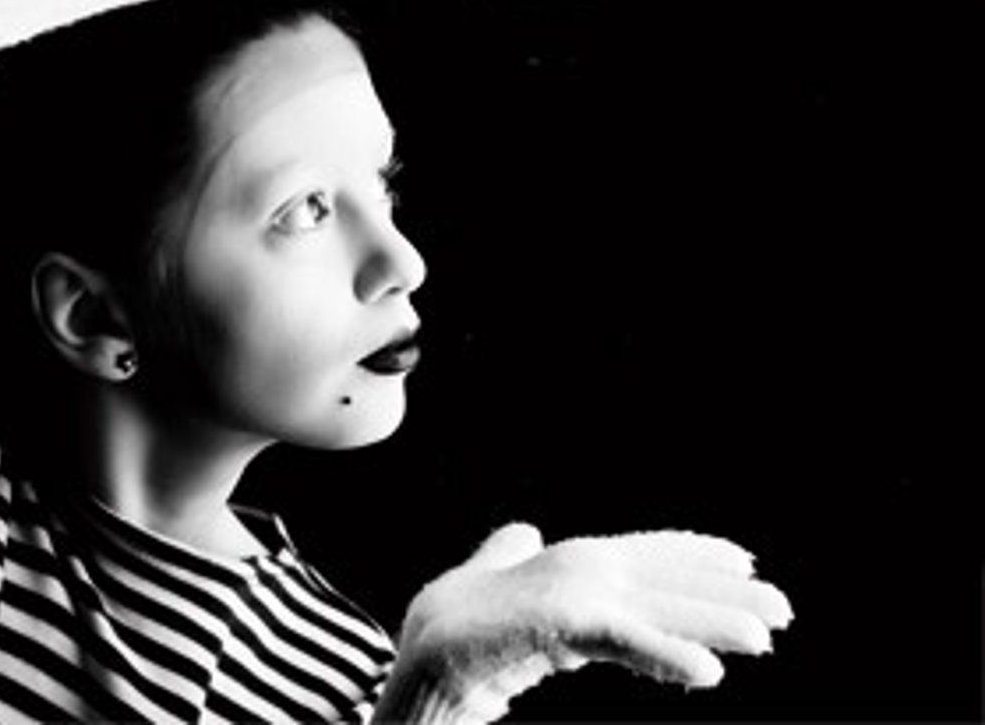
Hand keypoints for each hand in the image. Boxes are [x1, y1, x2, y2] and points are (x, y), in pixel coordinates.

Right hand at [390, 524, 792, 722]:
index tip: (747, 565)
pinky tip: (706, 675)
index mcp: (575, 562)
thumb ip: (511, 556)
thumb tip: (525, 532)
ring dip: (715, 621)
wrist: (423, 650)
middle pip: (669, 581)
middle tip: (784, 612)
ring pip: (661, 610)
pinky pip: (625, 640)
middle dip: (728, 594)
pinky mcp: (560, 624)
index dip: (698, 557)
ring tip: (766, 638)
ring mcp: (575, 593)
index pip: (651, 555)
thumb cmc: (457, 625)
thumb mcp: (495, 583)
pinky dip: (666, 654)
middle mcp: (583, 569)